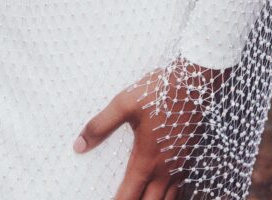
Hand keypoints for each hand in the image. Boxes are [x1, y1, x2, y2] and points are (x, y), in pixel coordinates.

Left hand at [72, 68, 185, 199]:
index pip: (129, 196)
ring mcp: (178, 166)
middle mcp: (165, 170)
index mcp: (147, 160)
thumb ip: (100, 125)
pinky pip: (178, 190)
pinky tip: (160, 193)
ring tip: (139, 199)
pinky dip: (167, 198)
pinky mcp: (186, 158)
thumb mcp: (124, 104)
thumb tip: (78, 145)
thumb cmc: (157, 93)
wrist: (192, 83)